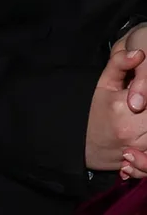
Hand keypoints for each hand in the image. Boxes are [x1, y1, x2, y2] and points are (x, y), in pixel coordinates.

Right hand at [86, 40, 146, 173]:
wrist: (74, 144)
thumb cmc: (92, 111)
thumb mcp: (103, 84)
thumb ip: (120, 65)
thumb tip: (139, 53)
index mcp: (125, 107)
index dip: (146, 89)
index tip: (142, 89)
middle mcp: (132, 131)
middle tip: (143, 108)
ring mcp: (136, 150)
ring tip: (143, 117)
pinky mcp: (137, 161)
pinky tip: (143, 136)